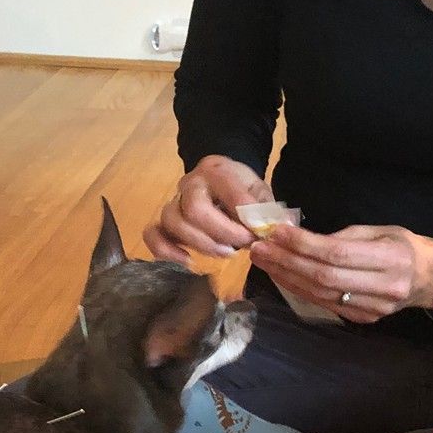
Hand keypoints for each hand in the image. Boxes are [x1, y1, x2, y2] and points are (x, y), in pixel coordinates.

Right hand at [144, 155, 272, 263]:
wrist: (221, 180)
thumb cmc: (243, 189)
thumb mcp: (260, 192)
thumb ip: (268, 210)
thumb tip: (281, 228)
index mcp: (217, 170)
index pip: (227, 192)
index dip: (244, 217)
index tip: (258, 233)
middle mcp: (190, 183)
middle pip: (194, 209)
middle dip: (221, 233)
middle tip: (241, 245)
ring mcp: (174, 201)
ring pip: (173, 222)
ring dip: (202, 244)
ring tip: (225, 252)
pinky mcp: (164, 221)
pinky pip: (152, 234)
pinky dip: (166, 251)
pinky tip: (188, 262)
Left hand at [249, 223, 432, 323]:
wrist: (432, 279)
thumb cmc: (405, 246)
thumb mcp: (381, 230)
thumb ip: (345, 237)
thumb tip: (304, 241)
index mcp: (391, 258)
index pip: (337, 253)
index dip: (303, 245)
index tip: (277, 232)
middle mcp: (383, 287)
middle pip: (324, 277)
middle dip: (287, 262)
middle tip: (259, 248)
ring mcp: (372, 308)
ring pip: (320, 295)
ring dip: (286, 278)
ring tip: (264, 261)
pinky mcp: (363, 320)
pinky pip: (324, 304)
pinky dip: (299, 290)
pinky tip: (282, 276)